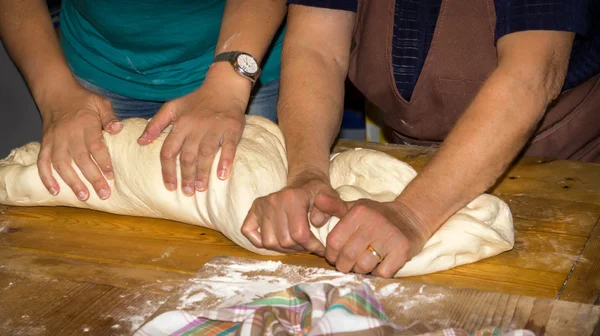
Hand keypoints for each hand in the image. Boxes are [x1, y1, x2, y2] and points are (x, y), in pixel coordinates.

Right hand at [37, 81, 121, 200]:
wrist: (56, 93)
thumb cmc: (83, 100)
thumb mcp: (100, 103)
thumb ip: (110, 117)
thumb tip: (118, 128)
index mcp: (85, 124)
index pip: (95, 146)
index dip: (103, 161)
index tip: (111, 176)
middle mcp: (69, 134)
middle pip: (80, 159)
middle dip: (92, 178)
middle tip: (104, 194)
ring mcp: (55, 140)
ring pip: (61, 164)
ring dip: (72, 182)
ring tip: (84, 196)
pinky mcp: (45, 144)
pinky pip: (42, 162)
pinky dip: (46, 177)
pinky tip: (55, 191)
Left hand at [137, 75, 247, 195]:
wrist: (224, 86)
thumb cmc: (197, 100)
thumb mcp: (172, 107)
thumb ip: (156, 124)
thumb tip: (141, 142)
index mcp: (180, 123)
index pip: (169, 151)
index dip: (167, 170)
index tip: (169, 186)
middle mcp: (196, 126)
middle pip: (188, 155)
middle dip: (186, 176)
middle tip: (187, 192)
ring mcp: (215, 127)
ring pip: (206, 153)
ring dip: (203, 172)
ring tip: (201, 188)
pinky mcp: (232, 128)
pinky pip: (229, 146)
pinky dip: (226, 161)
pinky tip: (222, 175)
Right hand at [241, 168, 342, 254]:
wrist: (305, 181)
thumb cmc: (319, 192)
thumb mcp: (332, 196)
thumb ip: (333, 207)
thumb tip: (316, 221)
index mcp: (293, 197)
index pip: (299, 234)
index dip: (312, 246)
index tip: (321, 249)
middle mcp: (274, 200)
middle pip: (284, 241)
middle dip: (300, 248)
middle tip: (308, 245)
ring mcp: (262, 205)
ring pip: (269, 242)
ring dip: (283, 248)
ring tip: (295, 243)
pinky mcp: (253, 210)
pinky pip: (249, 232)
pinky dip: (260, 241)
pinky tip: (276, 239)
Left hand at [313, 195, 429, 277]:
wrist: (411, 217)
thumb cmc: (377, 216)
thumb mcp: (355, 208)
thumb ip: (334, 206)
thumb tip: (317, 199)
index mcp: (359, 212)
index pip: (333, 241)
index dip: (331, 253)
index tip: (335, 256)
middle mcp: (374, 223)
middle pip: (347, 256)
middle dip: (344, 265)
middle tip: (347, 265)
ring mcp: (389, 237)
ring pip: (363, 266)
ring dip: (360, 270)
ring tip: (362, 264)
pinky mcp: (402, 251)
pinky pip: (382, 273)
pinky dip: (377, 274)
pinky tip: (378, 266)